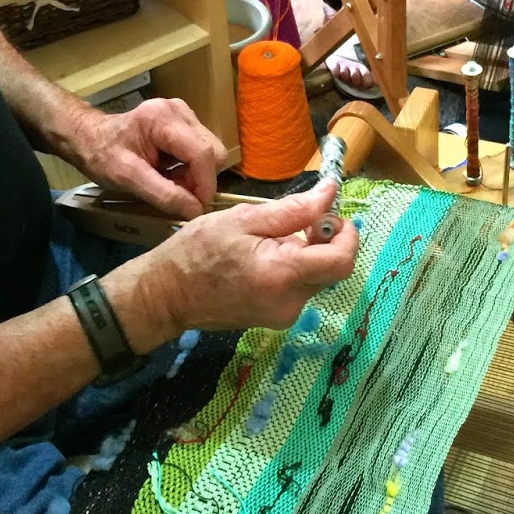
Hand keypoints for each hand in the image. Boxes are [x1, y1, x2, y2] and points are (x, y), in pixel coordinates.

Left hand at [65, 99, 226, 218]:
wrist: (89, 137)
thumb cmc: (102, 155)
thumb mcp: (128, 178)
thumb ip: (163, 194)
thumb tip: (196, 211)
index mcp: (164, 119)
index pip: (203, 153)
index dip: (205, 184)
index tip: (196, 208)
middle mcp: (180, 111)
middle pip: (213, 151)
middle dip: (200, 179)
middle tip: (177, 195)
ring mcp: (184, 114)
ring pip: (210, 152)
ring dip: (195, 175)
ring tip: (170, 184)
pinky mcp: (185, 122)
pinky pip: (201, 150)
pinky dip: (190, 168)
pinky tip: (170, 174)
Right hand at [108, 179, 358, 343]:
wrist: (166, 296)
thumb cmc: (197, 252)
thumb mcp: (243, 219)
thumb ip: (293, 209)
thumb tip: (330, 193)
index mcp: (284, 274)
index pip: (342, 260)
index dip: (347, 234)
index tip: (331, 214)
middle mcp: (291, 302)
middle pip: (331, 268)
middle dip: (322, 240)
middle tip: (292, 221)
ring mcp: (284, 315)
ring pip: (315, 277)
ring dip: (304, 254)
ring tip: (267, 241)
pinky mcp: (276, 319)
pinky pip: (298, 288)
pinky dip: (291, 269)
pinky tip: (261, 258)